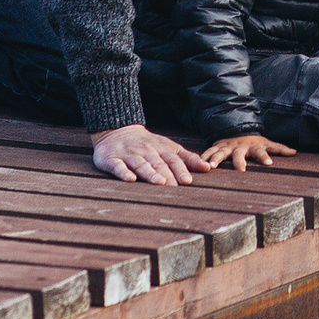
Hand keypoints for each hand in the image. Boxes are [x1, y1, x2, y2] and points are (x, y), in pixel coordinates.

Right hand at [91, 124, 213, 184]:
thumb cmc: (148, 144)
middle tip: (175, 188)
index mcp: (161, 148)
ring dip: (150, 173)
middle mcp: (146, 150)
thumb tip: (208, 168)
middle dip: (167, 175)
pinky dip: (124, 172)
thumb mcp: (169, 147)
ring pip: (141, 164)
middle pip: (158, 164)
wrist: (117, 131)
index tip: (188, 181)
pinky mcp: (111, 159)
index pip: (173, 160)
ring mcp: (129, 154)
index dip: (180, 170)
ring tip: (159, 182)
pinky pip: (118, 166)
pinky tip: (130, 179)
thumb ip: (187, 158)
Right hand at [200, 134, 295, 170]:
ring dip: (216, 159)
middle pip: (239, 155)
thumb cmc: (254, 142)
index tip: (269, 164)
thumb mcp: (267, 143)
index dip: (265, 157)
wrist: (236, 131)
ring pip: (220, 153)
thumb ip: (280, 149)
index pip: (261, 153)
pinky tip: (197, 164)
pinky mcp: (216, 148)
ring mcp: (226, 147)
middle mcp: (239, 147)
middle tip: (240, 170)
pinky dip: (202, 158)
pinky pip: (207, 153)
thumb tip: (295, 152)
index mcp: (253, 147)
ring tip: (212, 167)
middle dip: (238, 162)